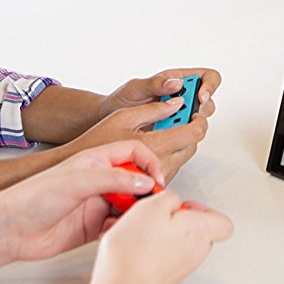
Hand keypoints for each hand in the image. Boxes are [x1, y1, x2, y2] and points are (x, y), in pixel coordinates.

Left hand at [0, 141, 165, 263]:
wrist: (11, 229)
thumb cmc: (33, 198)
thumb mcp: (77, 181)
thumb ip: (114, 180)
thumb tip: (145, 183)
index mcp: (95, 161)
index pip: (134, 153)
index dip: (150, 164)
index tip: (157, 181)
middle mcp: (99, 181)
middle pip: (136, 180)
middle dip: (148, 192)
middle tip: (152, 205)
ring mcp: (97, 204)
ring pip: (130, 205)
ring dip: (137, 213)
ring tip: (135, 221)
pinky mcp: (94, 227)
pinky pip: (119, 226)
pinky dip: (124, 230)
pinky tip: (117, 233)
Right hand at [66, 69, 220, 181]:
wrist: (84, 170)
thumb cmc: (98, 143)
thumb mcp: (124, 116)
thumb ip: (154, 109)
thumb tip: (177, 102)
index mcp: (156, 145)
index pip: (194, 133)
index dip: (199, 119)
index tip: (196, 111)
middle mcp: (162, 165)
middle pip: (193, 145)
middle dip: (190, 129)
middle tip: (181, 116)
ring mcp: (160, 176)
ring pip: (184, 156)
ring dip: (180, 141)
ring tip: (163, 128)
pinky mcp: (157, 182)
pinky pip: (173, 165)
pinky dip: (170, 152)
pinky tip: (155, 142)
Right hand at [91, 189, 234, 283]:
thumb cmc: (137, 255)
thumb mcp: (152, 206)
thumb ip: (168, 197)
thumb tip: (171, 200)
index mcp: (200, 232)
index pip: (222, 222)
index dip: (204, 209)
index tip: (182, 204)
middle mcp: (194, 253)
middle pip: (193, 230)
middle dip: (171, 219)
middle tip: (154, 214)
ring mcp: (177, 268)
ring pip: (169, 242)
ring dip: (151, 232)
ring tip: (131, 228)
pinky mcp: (159, 279)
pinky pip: (154, 256)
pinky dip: (139, 248)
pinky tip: (122, 244)